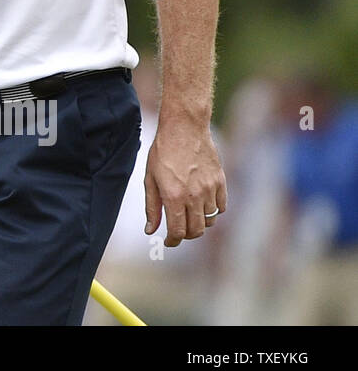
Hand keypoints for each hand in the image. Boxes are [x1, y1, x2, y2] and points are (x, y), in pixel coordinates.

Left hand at [144, 117, 226, 246]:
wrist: (184, 128)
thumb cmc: (163, 152)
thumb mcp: (150, 179)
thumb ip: (152, 207)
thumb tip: (150, 230)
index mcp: (174, 196)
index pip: (178, 231)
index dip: (173, 241)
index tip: (169, 242)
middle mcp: (194, 196)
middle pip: (196, 231)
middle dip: (186, 235)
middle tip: (179, 230)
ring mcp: (210, 189)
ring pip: (210, 220)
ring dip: (199, 223)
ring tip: (189, 215)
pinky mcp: (221, 182)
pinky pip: (221, 207)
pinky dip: (213, 211)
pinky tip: (203, 204)